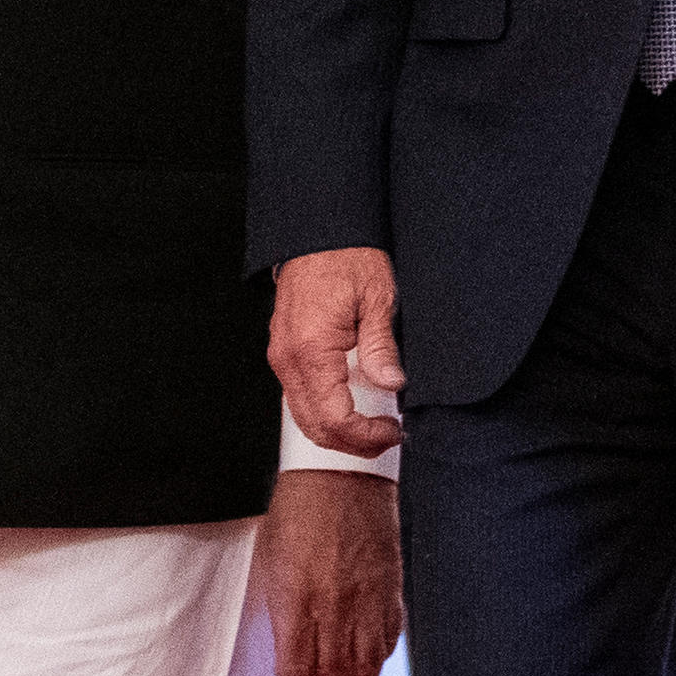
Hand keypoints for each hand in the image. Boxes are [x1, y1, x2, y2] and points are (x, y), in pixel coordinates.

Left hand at [254, 467, 403, 675]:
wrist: (342, 470)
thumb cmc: (298, 509)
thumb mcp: (273, 559)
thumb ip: (281, 609)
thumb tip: (287, 651)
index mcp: (297, 597)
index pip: (297, 666)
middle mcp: (334, 604)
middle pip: (332, 670)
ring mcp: (367, 597)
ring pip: (365, 660)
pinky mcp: (390, 586)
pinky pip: (389, 635)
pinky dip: (380, 659)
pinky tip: (371, 668)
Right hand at [269, 249, 406, 456]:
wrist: (317, 232)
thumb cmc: (346, 257)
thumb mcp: (377, 299)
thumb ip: (380, 347)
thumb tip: (391, 384)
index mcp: (312, 349)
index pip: (335, 419)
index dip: (366, 435)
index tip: (393, 432)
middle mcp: (289, 358)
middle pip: (315, 427)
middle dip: (353, 443)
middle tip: (388, 438)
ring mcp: (282, 357)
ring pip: (303, 417)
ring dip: (338, 431)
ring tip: (374, 428)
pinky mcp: (284, 352)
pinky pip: (299, 396)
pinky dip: (325, 412)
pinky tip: (353, 407)